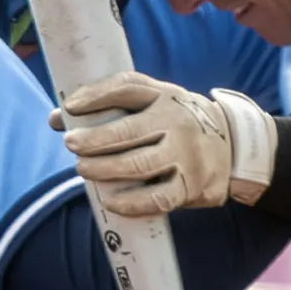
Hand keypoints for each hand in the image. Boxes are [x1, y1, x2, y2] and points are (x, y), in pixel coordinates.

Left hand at [48, 74, 275, 216]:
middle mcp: (177, 122)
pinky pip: (156, 198)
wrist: (234, 146)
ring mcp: (185, 155)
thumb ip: (110, 105)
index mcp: (165, 96)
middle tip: (71, 144)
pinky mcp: (192, 186)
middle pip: (127, 131)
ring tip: (83, 170)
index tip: (69, 107)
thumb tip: (56, 118)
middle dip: (94, 140)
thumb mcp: (155, 102)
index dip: (95, 95)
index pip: (126, 88)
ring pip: (138, 165)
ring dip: (104, 169)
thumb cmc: (179, 121)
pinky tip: (109, 200)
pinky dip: (130, 202)